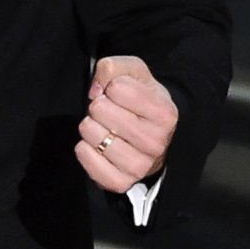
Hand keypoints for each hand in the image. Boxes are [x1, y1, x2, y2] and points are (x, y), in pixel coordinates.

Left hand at [77, 56, 176, 191]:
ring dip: (90, 128)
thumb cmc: (140, 101)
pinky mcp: (121, 182)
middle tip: (109, 113)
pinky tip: (94, 146)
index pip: (117, 88)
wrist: (150, 136)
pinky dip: (84, 150)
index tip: (119, 95)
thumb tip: (96, 89)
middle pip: (100, 110)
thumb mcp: (134, 74)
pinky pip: (88, 162)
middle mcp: (157, 142)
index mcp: (165, 113)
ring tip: (103, 128)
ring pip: (92, 135)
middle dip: (98, 106)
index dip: (111, 87)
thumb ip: (114, 66)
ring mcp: (140, 165)